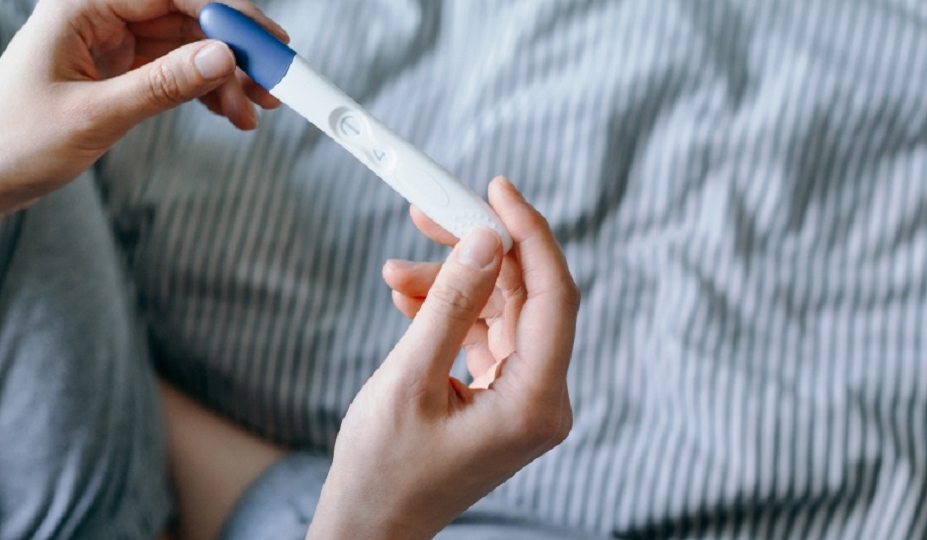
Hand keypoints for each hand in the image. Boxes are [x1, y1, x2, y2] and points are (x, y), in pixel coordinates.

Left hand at [0, 0, 285, 310]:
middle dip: (234, 49)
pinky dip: (204, 90)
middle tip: (275, 82)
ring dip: (225, 75)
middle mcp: (99, 13)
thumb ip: (162, 84)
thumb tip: (223, 57)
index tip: (267, 44)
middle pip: (187, 15)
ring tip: (256, 109)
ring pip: (187, 44)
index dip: (227, 13)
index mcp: (82, 4)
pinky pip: (174, 69)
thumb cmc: (13, 143)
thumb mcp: (94, 116)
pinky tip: (230, 112)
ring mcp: (110, 41)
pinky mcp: (117, 70)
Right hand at [307, 177, 578, 539]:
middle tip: (429, 214)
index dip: (529, 234)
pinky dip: (447, 311)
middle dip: (476, 252)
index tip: (496, 190)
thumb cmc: (384, 470)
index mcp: (535, 403)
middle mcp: (541, 398)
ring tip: (395, 274)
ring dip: (450, 283)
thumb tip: (485, 240)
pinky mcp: (498, 396)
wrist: (371, 524)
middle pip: (525, 296)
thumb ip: (451, 305)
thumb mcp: (410, 379)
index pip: (555, 296)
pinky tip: (408, 299)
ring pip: (499, 311)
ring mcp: (521, 398)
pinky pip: (482, 333)